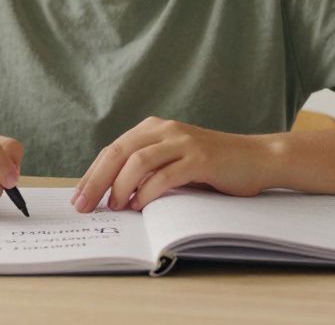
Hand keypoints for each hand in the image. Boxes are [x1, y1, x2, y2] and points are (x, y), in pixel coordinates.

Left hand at [71, 116, 269, 212]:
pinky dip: (148, 191)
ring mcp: (183, 141)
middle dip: (96, 181)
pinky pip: (165, 175)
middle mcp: (165, 129)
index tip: (78, 198)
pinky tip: (140, 205)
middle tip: (83, 206)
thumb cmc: (213, 166)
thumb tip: (110, 194)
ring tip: (114, 207)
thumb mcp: (173, 161)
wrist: (256, 158)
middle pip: (118, 153)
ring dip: (120, 187)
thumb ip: (147, 169)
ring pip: (138, 162)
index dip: (92, 174)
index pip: (112, 150)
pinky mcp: (200, 158)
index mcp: (153, 128)